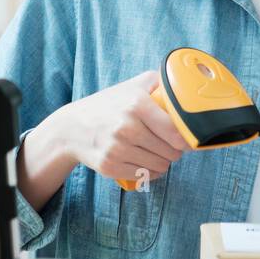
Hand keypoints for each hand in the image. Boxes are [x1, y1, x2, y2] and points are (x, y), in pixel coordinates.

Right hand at [56, 70, 188, 185]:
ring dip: (163, 161)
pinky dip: (150, 171)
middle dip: (175, 150)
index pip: (176, 131)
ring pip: (161, 166)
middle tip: (168, 144)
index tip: (186, 137)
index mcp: (137, 104)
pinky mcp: (110, 166)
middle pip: (171, 151)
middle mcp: (127, 127)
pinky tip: (145, 161)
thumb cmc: (108, 105)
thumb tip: (188, 83)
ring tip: (156, 151)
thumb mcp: (132, 85)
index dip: (186, 137)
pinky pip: (145, 176)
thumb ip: (160, 81)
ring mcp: (117, 149)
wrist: (71, 127)